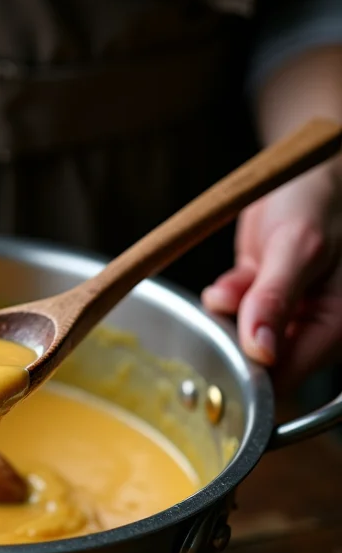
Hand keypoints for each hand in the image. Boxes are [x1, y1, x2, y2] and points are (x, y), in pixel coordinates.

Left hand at [202, 165, 341, 389]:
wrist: (312, 174)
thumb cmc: (322, 201)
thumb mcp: (299, 244)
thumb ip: (276, 298)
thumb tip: (261, 350)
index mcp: (335, 328)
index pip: (283, 378)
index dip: (247, 371)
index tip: (223, 345)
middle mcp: (313, 330)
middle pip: (258, 362)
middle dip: (234, 333)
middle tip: (235, 294)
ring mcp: (288, 317)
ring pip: (240, 337)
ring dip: (229, 312)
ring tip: (240, 279)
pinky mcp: (266, 303)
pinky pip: (235, 314)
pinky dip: (227, 297)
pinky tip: (237, 276)